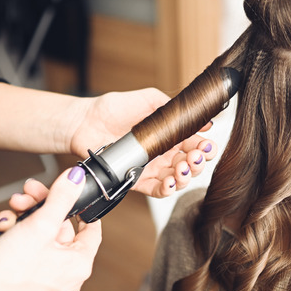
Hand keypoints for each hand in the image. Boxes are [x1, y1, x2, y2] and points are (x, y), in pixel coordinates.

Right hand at [0, 167, 101, 290]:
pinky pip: (29, 249)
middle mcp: (67, 275)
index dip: (81, 207)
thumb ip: (61, 197)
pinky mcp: (27, 280)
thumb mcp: (40, 224)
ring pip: (41, 236)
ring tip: (12, 209)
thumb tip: (77, 178)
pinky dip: (17, 235)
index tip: (71, 193)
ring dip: (26, 217)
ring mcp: (47, 279)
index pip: (91, 228)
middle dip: (40, 206)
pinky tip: (4, 227)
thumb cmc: (10, 270)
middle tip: (28, 193)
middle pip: (60, 228)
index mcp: (80, 265)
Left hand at [68, 88, 218, 196]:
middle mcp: (163, 154)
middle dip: (197, 163)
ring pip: (177, 179)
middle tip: (194, 157)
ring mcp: (150, 168)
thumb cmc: (113, 108)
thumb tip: (202, 119)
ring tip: (182, 169)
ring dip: (185, 177)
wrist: (84, 121)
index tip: (206, 145)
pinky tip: (170, 182)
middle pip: (190, 165)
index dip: (204, 147)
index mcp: (169, 135)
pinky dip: (167, 189)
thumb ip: (174, 109)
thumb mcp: (149, 100)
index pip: (194, 144)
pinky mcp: (136, 180)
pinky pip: (157, 190)